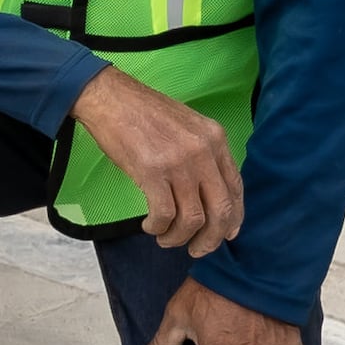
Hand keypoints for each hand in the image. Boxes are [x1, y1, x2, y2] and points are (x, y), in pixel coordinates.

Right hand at [73, 66, 243, 256]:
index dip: (234, 218)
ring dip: (179, 236)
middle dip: (211, 238)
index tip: (225, 234)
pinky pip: (164, 214)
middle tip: (197, 249)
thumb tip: (211, 195)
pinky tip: (150, 226)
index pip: (236, 187)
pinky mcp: (152, 171)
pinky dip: (159, 227)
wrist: (108, 95)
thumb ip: (203, 153)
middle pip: (221, 209)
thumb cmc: (142, 111)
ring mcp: (179, 162)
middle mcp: (203, 151)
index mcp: (215, 138)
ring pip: (193, 218)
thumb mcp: (187, 125)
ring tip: (165, 238)